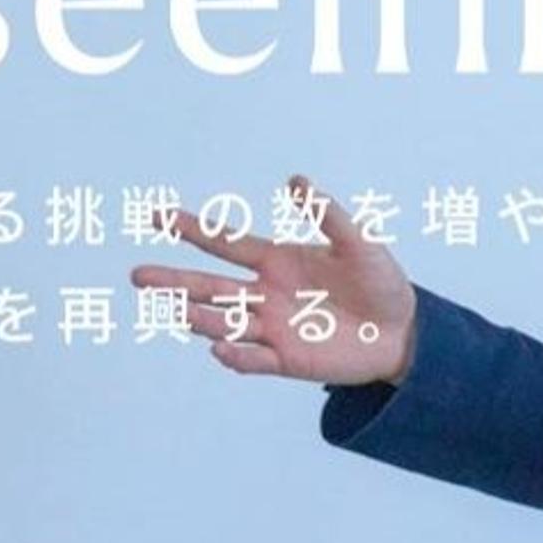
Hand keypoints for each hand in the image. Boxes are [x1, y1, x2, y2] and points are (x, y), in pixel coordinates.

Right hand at [129, 175, 418, 385]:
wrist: (403, 332)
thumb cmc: (380, 282)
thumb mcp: (359, 243)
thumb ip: (328, 215)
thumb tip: (296, 182)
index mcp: (276, 260)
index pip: (225, 243)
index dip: (192, 229)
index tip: (158, 215)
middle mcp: (265, 294)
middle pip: (210, 288)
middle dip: (174, 282)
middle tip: (138, 276)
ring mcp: (272, 328)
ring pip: (224, 322)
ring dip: (200, 318)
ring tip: (176, 310)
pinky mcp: (286, 360)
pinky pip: (254, 359)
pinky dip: (237, 356)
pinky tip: (222, 349)